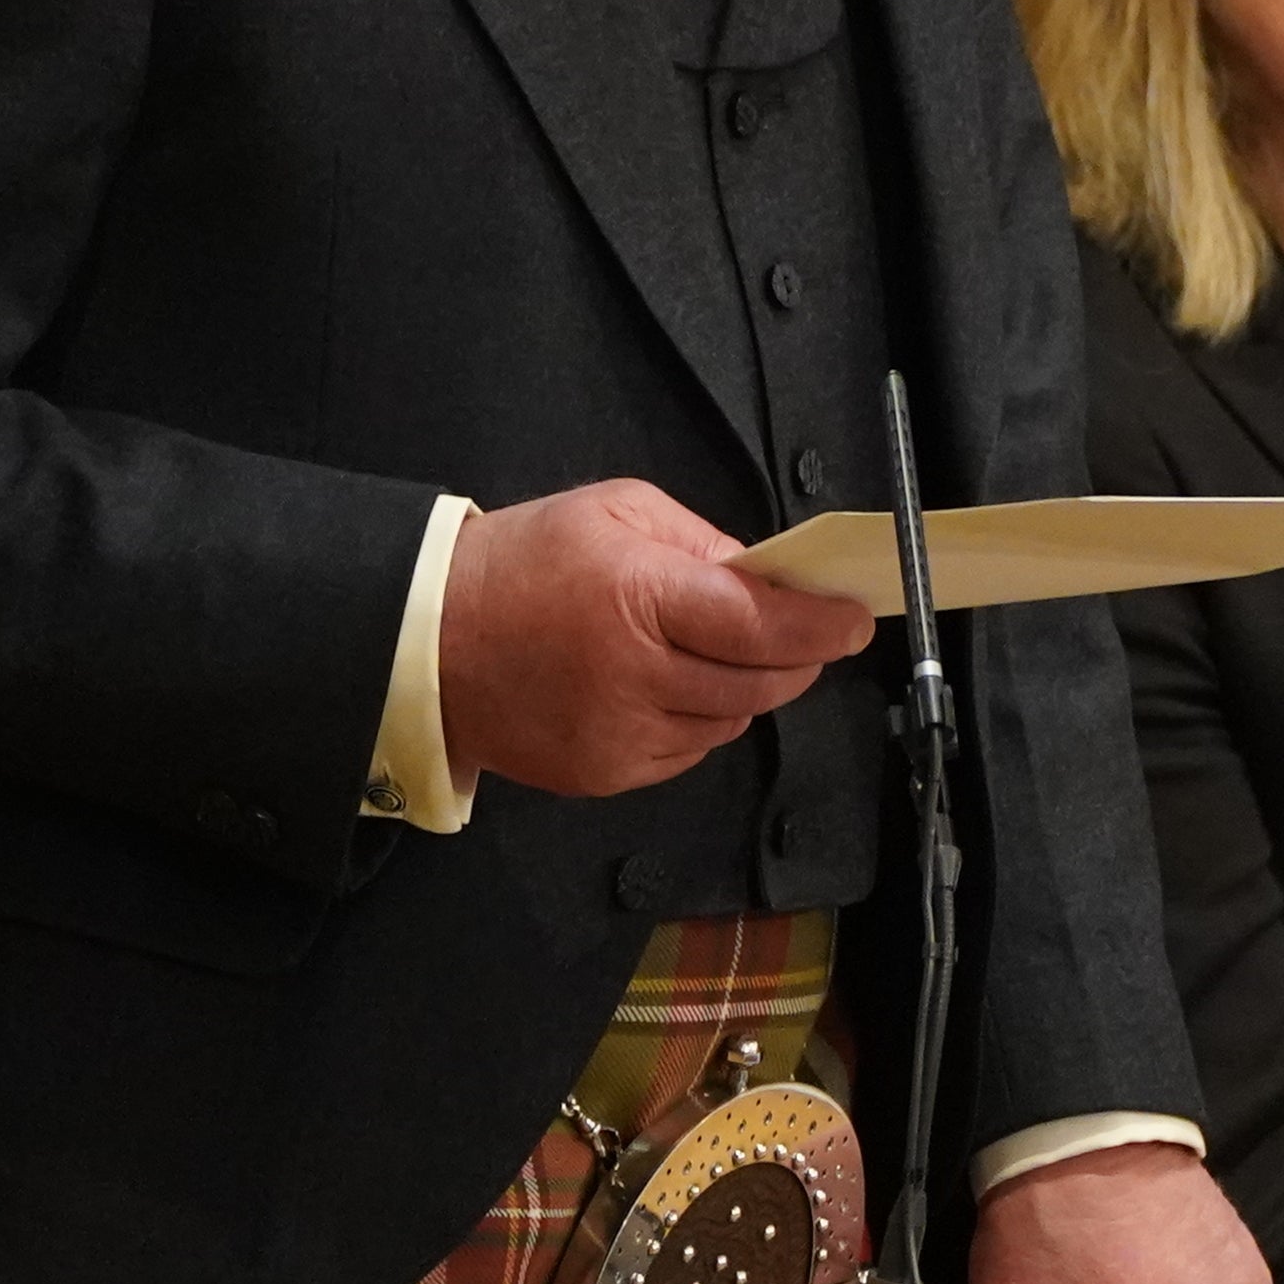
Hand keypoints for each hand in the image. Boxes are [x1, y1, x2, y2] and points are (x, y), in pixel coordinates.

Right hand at [434, 479, 870, 796]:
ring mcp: (620, 736)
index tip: (854, 617)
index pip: (760, 625)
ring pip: (730, 722)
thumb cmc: (523, 564)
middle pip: (759, 683)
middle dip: (797, 657)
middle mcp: (634, 676)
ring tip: (715, 650)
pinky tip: (668, 685)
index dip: (819, 625)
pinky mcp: (606, 774)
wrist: (429, 642)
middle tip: (807, 631)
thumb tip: (767, 578)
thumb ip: (700, 541)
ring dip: (745, 688)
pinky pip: (688, 751)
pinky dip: (699, 719)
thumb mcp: (614, 510)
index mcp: (637, 596)